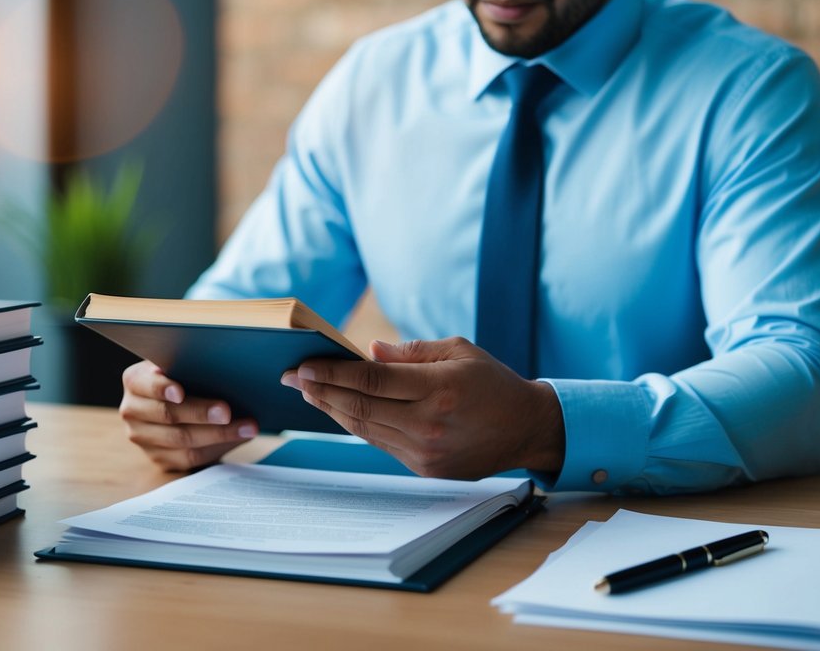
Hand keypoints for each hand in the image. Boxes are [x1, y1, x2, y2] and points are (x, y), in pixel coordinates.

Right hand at [118, 360, 258, 470]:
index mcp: (135, 381)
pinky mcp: (159, 458)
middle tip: (227, 411)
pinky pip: (189, 457)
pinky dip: (217, 448)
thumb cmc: (184, 378)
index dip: (161, 388)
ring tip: (247, 427)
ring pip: (182, 440)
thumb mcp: (180, 367)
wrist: (176, 407)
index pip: (145, 384)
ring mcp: (143, 437)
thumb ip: (191, 366)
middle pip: (167, 415)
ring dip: (218, 434)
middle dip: (200, 413)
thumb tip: (223, 368)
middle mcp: (132, 410)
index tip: (180, 392)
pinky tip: (238, 438)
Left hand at [280, 338, 564, 478]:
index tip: (304, 365)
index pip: (371, 380)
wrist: (527, 429)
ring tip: (308, 393)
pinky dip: (356, 425)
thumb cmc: (492, 382)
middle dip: (320, 391)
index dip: (333, 373)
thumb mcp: (459, 351)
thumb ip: (411, 352)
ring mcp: (425, 452)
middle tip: (291, 378)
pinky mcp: (424, 469)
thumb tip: (367, 353)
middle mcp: (429, 424)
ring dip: (331, 410)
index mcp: (439, 389)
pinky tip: (339, 410)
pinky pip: (380, 443)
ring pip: (364, 429)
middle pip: (360, 407)